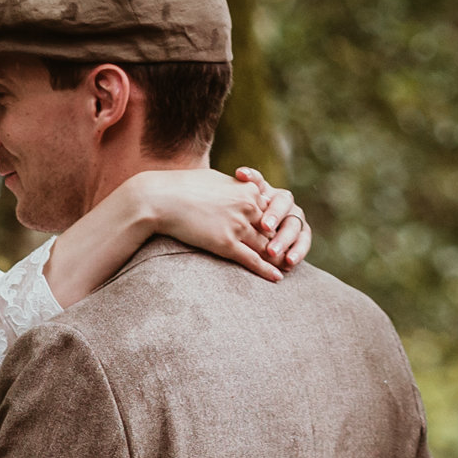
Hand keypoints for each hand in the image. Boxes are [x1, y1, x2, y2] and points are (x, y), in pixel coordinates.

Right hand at [119, 166, 308, 282]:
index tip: (285, 233)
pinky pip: (251, 260)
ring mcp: (238, 225)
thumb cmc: (182, 187)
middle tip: (296, 255)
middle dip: (285, 243)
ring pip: (266, 246)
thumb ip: (233, 187)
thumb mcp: (215, 180)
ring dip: (280, 259)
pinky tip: (277, 278)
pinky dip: (266, 270)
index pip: (271, 210)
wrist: (161, 199)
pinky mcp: (226, 242)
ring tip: (289, 269)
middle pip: (273, 229)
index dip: (279, 224)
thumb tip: (238, 188)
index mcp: (248, 190)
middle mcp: (248, 207)